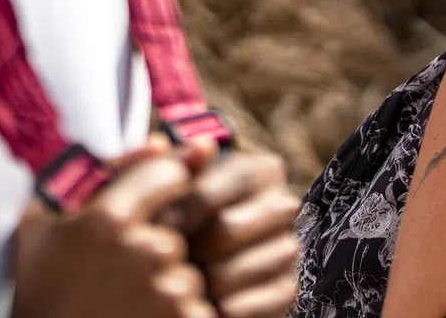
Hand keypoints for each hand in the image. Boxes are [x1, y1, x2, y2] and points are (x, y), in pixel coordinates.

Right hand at [13, 135, 214, 317]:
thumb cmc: (38, 292)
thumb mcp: (44, 222)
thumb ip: (104, 172)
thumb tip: (163, 142)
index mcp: (109, 218)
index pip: (171, 172)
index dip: (162, 188)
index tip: (148, 210)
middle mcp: (144, 250)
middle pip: (181, 229)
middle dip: (158, 248)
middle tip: (122, 275)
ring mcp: (167, 290)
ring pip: (189, 271)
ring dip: (168, 285)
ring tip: (126, 303)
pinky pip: (200, 307)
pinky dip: (179, 316)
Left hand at [175, 146, 302, 316]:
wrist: (186, 275)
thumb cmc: (176, 224)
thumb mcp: (162, 191)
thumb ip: (157, 167)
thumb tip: (172, 143)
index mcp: (259, 170)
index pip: (222, 184)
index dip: (184, 209)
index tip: (158, 227)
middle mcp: (282, 205)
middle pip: (226, 229)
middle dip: (189, 249)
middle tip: (164, 261)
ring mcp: (288, 249)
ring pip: (235, 271)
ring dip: (200, 284)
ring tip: (182, 283)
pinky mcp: (286, 291)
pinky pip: (247, 306)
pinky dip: (217, 310)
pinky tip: (204, 304)